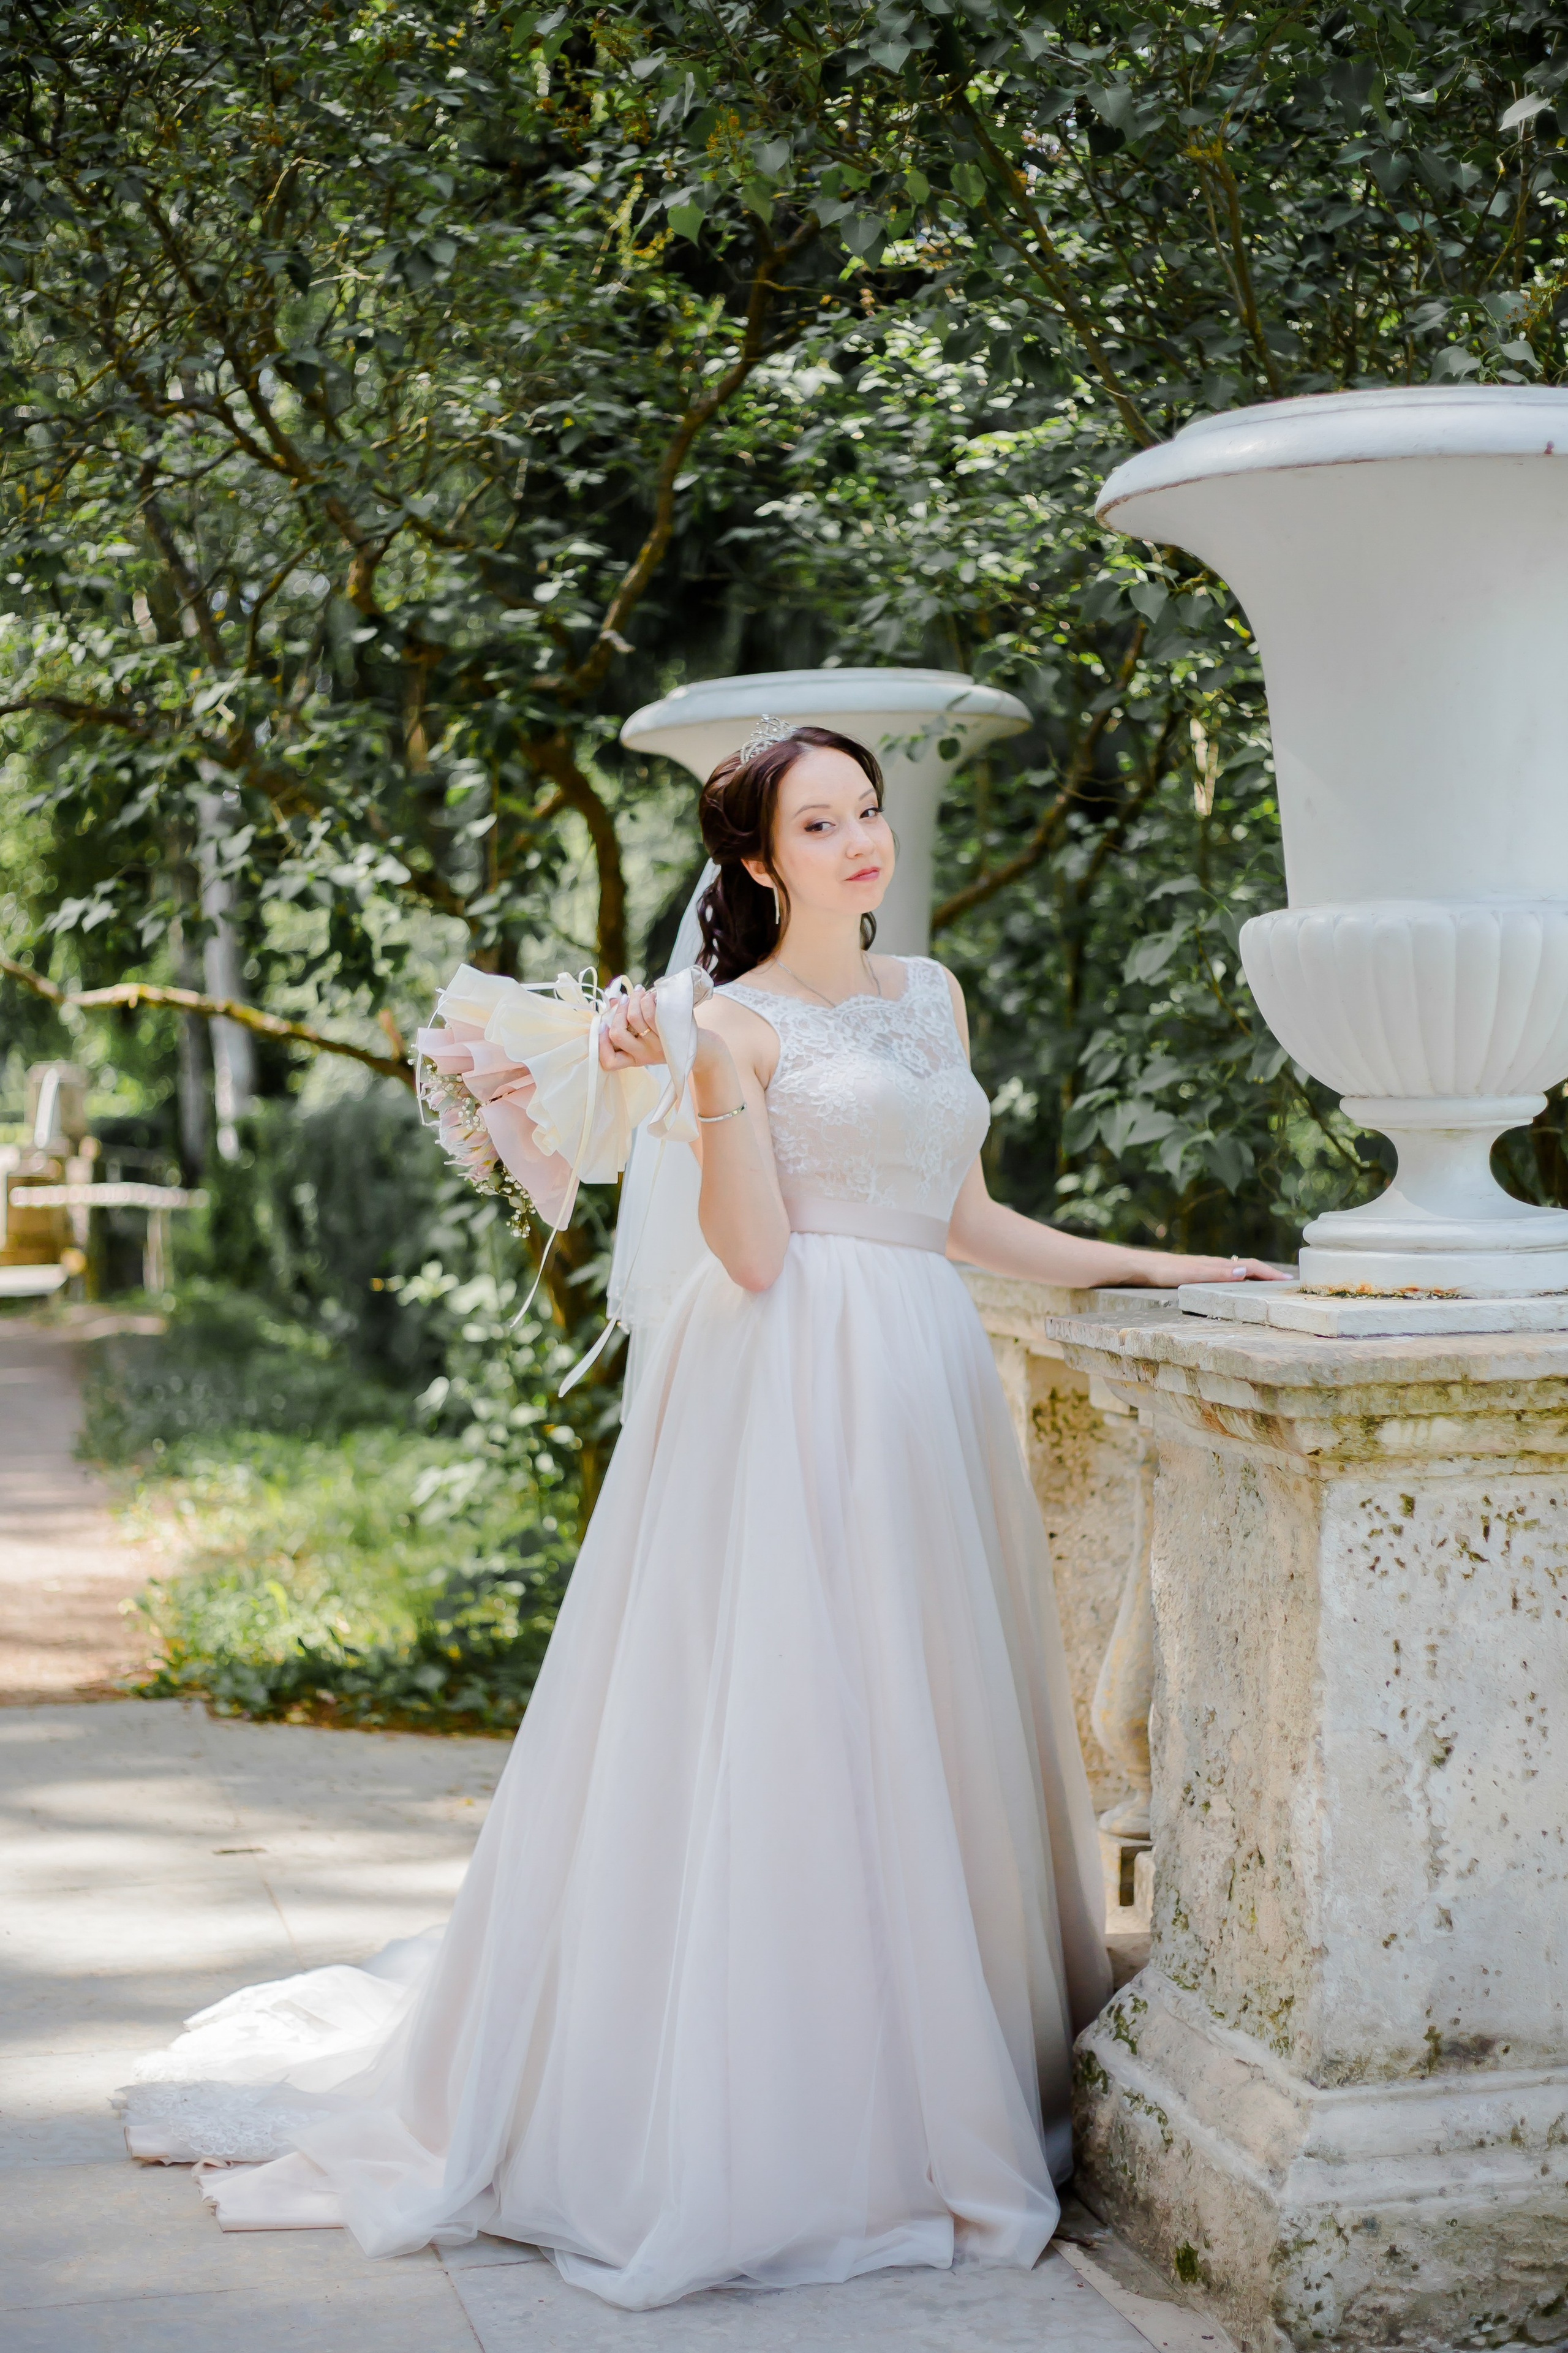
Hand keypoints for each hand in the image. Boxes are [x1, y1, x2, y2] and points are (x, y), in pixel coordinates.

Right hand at [598, 985, 665, 1070]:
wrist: (692, 1043)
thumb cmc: (662, 1037)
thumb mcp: (642, 1036)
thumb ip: (625, 1020)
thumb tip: (613, 1000)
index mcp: (632, 1059)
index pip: (609, 1062)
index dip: (600, 1044)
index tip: (601, 1025)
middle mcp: (644, 1055)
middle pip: (618, 1035)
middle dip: (618, 1012)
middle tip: (624, 999)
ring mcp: (657, 1046)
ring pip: (634, 1018)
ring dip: (633, 999)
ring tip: (638, 991)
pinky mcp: (669, 1035)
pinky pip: (651, 1013)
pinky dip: (646, 999)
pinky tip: (649, 995)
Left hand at [1158, 1253, 1292, 1284]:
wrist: (1141, 1266)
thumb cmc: (1164, 1271)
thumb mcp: (1191, 1274)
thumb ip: (1216, 1273)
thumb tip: (1244, 1271)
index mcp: (1216, 1264)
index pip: (1250, 1266)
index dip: (1269, 1273)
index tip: (1288, 1281)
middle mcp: (1214, 1264)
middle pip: (1248, 1266)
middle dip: (1268, 1274)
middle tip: (1286, 1284)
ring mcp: (1207, 1267)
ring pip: (1238, 1270)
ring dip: (1256, 1276)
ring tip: (1270, 1285)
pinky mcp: (1198, 1272)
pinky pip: (1227, 1274)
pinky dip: (1240, 1279)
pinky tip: (1238, 1285)